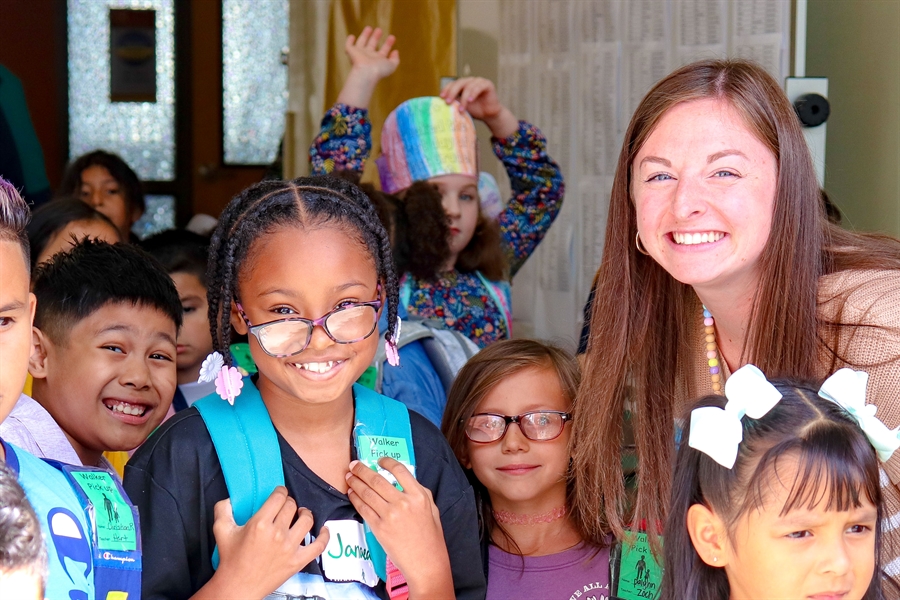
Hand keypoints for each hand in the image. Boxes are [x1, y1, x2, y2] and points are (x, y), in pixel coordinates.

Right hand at [202, 487, 329, 598]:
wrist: (238, 587)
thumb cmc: (230, 559)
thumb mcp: (221, 531)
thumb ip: (223, 509)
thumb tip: (230, 498)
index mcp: (260, 524)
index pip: (279, 497)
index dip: (280, 492)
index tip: (279, 494)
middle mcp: (277, 534)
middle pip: (292, 506)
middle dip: (289, 503)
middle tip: (285, 507)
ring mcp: (290, 548)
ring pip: (307, 520)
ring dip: (305, 513)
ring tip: (301, 514)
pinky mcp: (298, 561)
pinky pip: (318, 545)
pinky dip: (324, 535)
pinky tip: (323, 529)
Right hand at [345, 26, 399, 79]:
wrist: (366, 72)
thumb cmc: (378, 70)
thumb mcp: (391, 65)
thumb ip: (395, 59)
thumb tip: (395, 51)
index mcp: (377, 61)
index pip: (383, 51)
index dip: (388, 44)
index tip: (392, 37)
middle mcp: (368, 57)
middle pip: (372, 45)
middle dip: (376, 37)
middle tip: (379, 30)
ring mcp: (359, 54)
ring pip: (361, 43)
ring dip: (365, 35)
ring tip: (369, 27)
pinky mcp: (351, 52)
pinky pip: (348, 46)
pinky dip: (349, 41)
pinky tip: (351, 36)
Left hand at [346, 458, 453, 598]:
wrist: (426, 564)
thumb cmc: (431, 538)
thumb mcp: (432, 509)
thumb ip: (419, 493)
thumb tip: (403, 481)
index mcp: (419, 496)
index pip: (399, 470)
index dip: (386, 462)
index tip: (378, 460)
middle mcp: (403, 502)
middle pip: (378, 480)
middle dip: (362, 470)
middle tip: (354, 465)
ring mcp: (389, 515)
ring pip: (367, 493)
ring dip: (355, 483)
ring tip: (349, 477)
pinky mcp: (379, 528)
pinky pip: (364, 509)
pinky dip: (355, 499)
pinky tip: (351, 494)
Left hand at [440, 77, 517, 137]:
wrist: (489, 115)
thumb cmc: (475, 110)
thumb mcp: (462, 106)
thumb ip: (454, 102)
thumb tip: (441, 104)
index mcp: (463, 84)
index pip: (453, 84)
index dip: (447, 89)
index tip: (441, 97)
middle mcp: (470, 81)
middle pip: (459, 83)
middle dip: (452, 92)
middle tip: (448, 102)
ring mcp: (479, 81)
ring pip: (468, 86)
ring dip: (463, 98)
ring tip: (461, 109)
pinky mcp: (487, 84)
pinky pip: (478, 87)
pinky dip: (473, 94)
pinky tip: (470, 101)